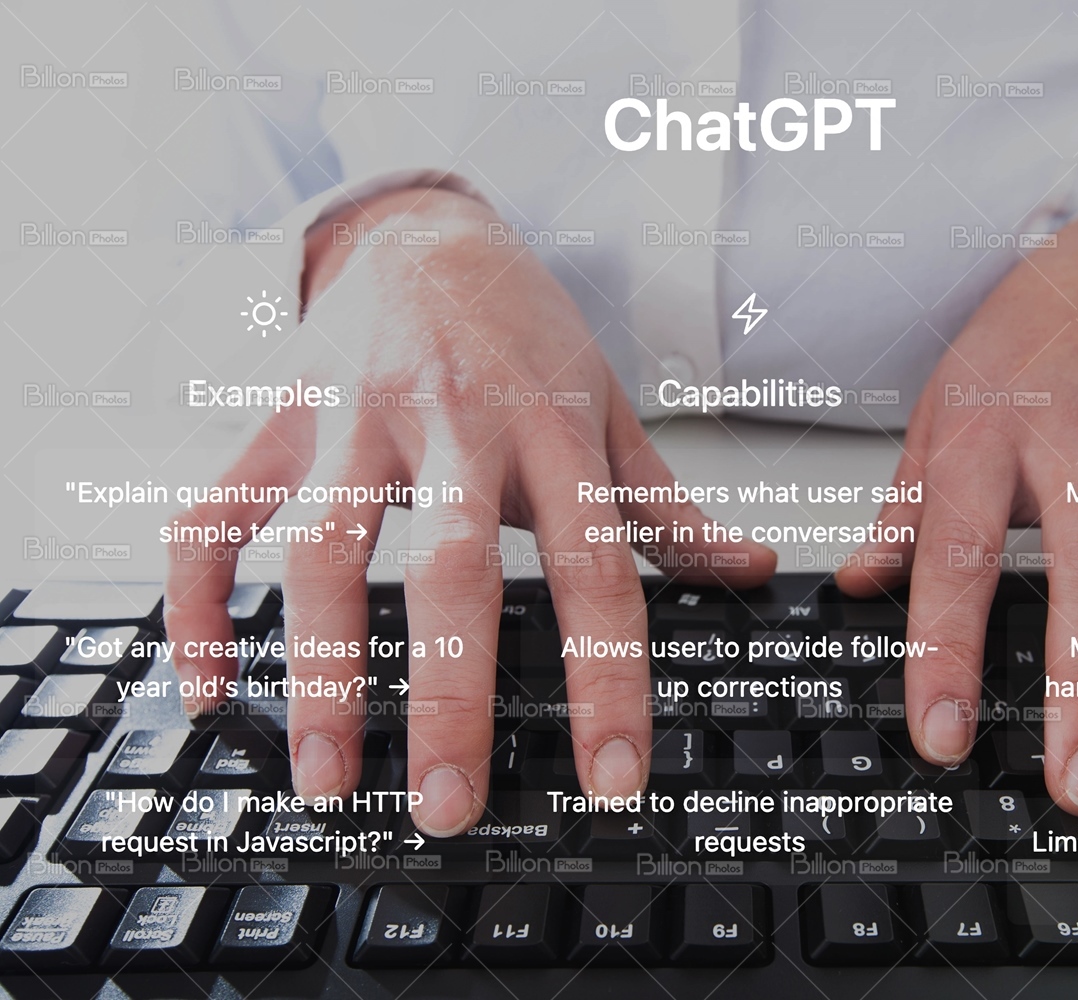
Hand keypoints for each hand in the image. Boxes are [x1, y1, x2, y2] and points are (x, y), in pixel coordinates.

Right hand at [165, 187, 773, 835]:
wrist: (423, 233)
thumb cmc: (525, 335)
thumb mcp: (610, 410)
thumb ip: (669, 504)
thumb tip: (753, 569)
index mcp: (550, 433)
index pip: (594, 570)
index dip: (607, 679)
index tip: (613, 777)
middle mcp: (452, 428)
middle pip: (449, 567)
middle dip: (447, 692)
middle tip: (447, 802)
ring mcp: (353, 423)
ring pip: (321, 548)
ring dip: (320, 668)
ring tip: (325, 776)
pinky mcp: (277, 423)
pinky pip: (216, 515)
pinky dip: (199, 602)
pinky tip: (213, 686)